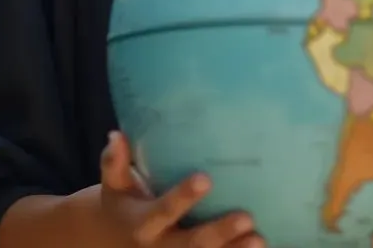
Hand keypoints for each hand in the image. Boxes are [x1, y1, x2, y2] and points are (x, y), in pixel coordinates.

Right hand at [99, 131, 262, 246]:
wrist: (110, 242)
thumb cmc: (122, 203)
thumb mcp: (114, 185)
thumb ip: (113, 162)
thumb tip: (116, 135)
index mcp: (143, 224)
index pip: (164, 210)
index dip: (184, 197)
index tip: (205, 178)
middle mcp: (160, 247)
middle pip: (190, 244)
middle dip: (219, 233)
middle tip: (247, 217)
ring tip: (259, 240)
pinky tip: (263, 247)